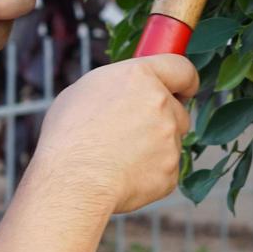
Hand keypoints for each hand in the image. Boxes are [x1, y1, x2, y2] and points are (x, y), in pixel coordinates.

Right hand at [32, 55, 198, 214]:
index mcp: (139, 76)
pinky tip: (123, 175)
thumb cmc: (68, 135)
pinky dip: (150, 172)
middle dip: (163, 119)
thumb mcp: (84, 91)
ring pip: (172, 141)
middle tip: (132, 131)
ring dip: (155, 147)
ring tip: (118, 156)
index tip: (184, 90)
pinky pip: (166, 169)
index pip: (182, 69)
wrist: (72, 182)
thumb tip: (126, 91)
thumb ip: (117, 86)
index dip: (185, 80)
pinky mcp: (171, 170)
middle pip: (178, 109)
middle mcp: (160, 103)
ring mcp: (170, 138)